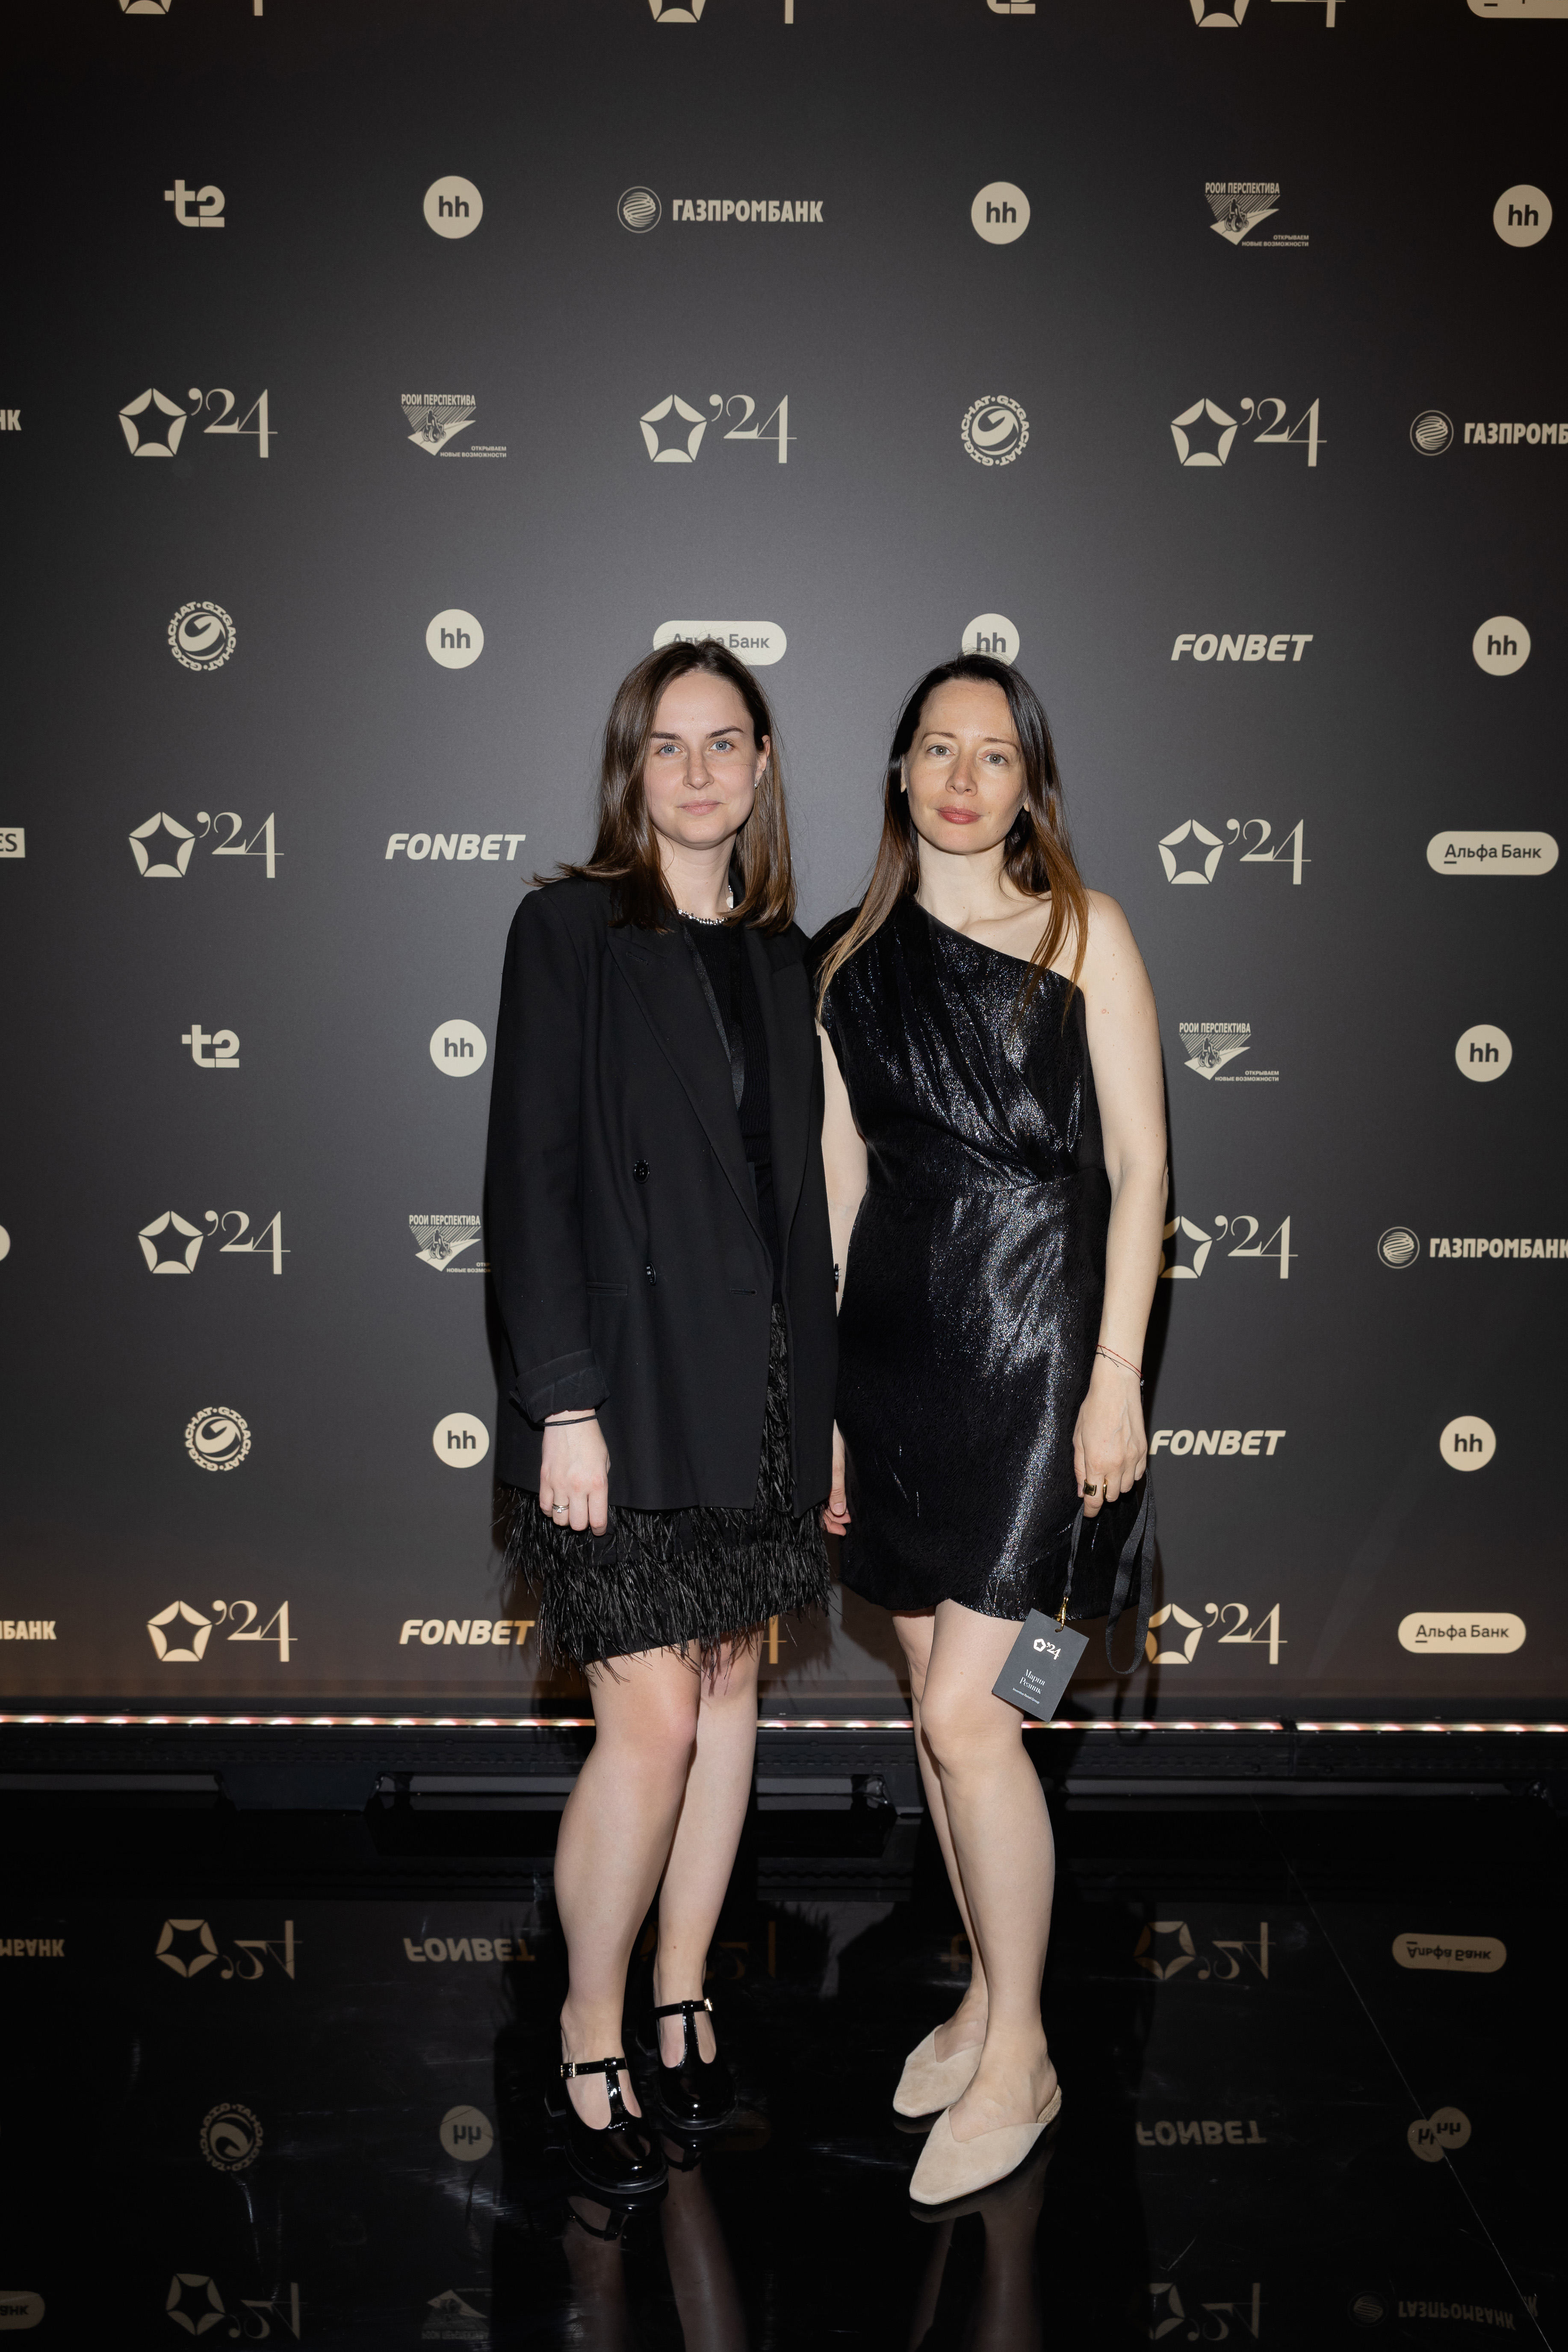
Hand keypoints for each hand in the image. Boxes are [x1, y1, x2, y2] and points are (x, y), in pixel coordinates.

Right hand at [540, 1416, 609, 1535]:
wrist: (569, 1420)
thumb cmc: (591, 1439)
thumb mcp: (605, 1462)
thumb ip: (600, 1485)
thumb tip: (595, 1504)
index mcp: (597, 1484)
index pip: (597, 1519)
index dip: (599, 1529)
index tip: (598, 1529)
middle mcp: (577, 1488)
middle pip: (577, 1524)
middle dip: (582, 1524)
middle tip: (584, 1516)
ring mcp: (558, 1485)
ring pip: (559, 1519)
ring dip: (565, 1517)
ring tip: (569, 1508)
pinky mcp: (544, 1479)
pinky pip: (544, 1506)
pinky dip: (550, 1509)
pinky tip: (556, 1502)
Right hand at [821, 1421, 849, 1534]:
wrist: (818, 1420)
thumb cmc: (826, 1440)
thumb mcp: (835, 1466)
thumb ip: (835, 1488)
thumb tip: (838, 1510)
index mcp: (812, 1485)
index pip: (817, 1512)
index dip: (829, 1523)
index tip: (841, 1531)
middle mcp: (812, 1484)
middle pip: (819, 1509)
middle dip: (833, 1519)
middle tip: (845, 1527)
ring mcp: (815, 1479)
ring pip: (821, 1501)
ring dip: (833, 1510)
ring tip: (845, 1517)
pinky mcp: (818, 1471)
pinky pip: (823, 1491)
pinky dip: (831, 1499)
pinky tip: (839, 1503)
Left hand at [1072, 1359, 1146, 1518]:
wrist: (1116, 1390)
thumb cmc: (1093, 1410)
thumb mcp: (1077, 1439)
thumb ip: (1079, 1468)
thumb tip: (1082, 1490)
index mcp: (1097, 1463)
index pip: (1095, 1499)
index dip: (1090, 1510)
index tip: (1088, 1512)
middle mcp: (1117, 1465)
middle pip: (1111, 1496)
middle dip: (1102, 1494)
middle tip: (1095, 1483)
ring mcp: (1133, 1459)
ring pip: (1127, 1488)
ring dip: (1116, 1485)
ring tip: (1108, 1470)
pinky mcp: (1144, 1452)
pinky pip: (1139, 1475)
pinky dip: (1130, 1475)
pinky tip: (1122, 1464)